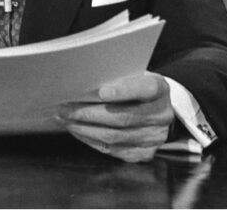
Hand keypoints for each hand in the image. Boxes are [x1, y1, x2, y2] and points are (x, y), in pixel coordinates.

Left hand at [57, 72, 173, 162]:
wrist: (153, 108)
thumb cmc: (133, 86)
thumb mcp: (130, 74)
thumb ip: (114, 76)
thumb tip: (79, 80)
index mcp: (160, 89)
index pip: (145, 88)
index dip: (124, 90)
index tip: (101, 92)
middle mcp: (162, 115)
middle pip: (123, 117)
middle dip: (88, 113)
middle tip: (64, 108)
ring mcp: (155, 137)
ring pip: (114, 136)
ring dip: (84, 128)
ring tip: (64, 119)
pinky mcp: (143, 153)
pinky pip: (112, 149)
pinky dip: (90, 139)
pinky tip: (76, 130)